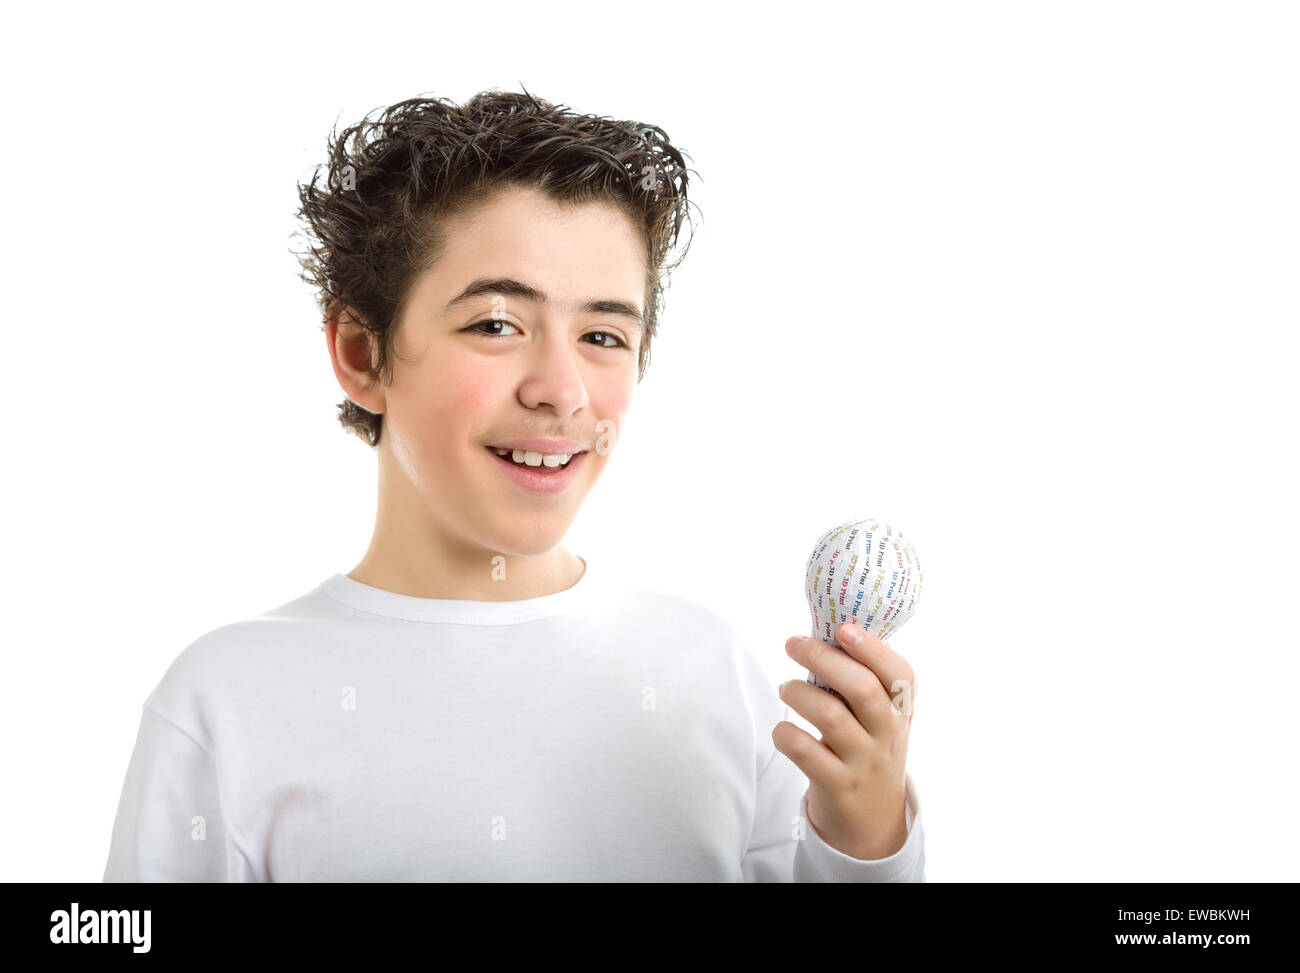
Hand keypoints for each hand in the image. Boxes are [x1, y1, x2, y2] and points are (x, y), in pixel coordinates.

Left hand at [774, 621, 915, 860]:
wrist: (873, 820)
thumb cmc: (868, 749)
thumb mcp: (881, 717)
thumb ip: (862, 680)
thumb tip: (820, 632)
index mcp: (901, 710)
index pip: (900, 674)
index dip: (872, 648)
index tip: (843, 628)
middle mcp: (888, 735)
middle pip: (862, 688)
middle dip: (822, 658)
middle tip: (793, 644)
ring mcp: (863, 762)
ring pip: (829, 715)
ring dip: (798, 692)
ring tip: (786, 688)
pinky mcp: (837, 785)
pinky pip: (804, 750)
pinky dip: (785, 733)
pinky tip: (783, 730)